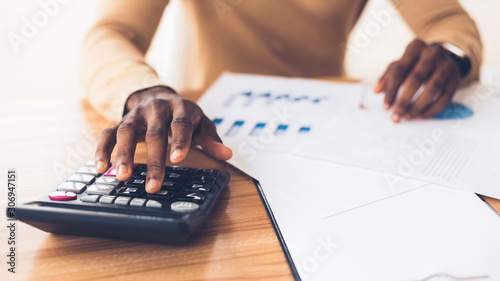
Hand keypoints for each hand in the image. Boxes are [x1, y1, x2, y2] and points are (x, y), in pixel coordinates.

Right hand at [94, 86, 232, 192]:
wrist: (158, 95)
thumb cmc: (183, 115)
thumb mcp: (201, 123)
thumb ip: (211, 139)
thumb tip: (226, 155)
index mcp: (180, 108)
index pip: (180, 124)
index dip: (179, 141)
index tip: (178, 159)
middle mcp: (156, 109)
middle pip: (154, 133)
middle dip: (154, 160)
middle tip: (153, 185)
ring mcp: (136, 115)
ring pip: (126, 131)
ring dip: (123, 154)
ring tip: (122, 176)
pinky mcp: (120, 121)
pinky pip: (107, 133)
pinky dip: (102, 149)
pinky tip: (101, 167)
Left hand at [374, 39, 460, 121]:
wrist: (444, 56)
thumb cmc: (416, 62)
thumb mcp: (400, 64)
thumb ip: (387, 77)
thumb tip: (376, 91)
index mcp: (415, 47)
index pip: (399, 70)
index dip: (391, 90)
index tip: (386, 107)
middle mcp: (432, 53)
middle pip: (416, 80)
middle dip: (404, 101)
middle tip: (396, 116)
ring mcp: (446, 65)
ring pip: (433, 89)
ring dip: (418, 106)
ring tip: (408, 116)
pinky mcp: (455, 78)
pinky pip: (445, 97)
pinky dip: (433, 109)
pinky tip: (421, 115)